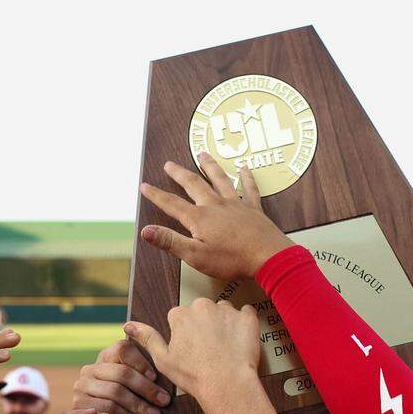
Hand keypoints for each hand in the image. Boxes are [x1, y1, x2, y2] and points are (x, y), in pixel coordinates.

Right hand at [73, 339, 169, 413]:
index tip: (156, 377)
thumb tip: (166, 364)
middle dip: (146, 388)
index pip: (122, 348)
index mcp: (105, 357)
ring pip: (116, 392)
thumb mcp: (136, 386)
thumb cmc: (128, 405)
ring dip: (139, 405)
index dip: (141, 362)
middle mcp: (90, 369)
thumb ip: (144, 373)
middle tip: (164, 401)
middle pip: (121, 373)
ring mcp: (82, 386)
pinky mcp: (79, 404)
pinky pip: (108, 408)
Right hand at [124, 298, 260, 403]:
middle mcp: (202, 306)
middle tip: (210, 349)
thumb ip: (147, 338)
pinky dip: (245, 325)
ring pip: (224, 311)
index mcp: (181, 315)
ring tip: (226, 347)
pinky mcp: (247, 317)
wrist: (227, 384)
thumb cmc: (194, 375)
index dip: (187, 334)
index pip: (181, 317)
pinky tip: (241, 342)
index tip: (193, 349)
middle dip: (206, 324)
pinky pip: (247, 314)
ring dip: (225, 323)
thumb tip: (128, 325)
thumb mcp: (163, 359)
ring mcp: (227, 310)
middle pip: (203, 310)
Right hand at [139, 153, 293, 281]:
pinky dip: (246, 177)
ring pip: (220, 179)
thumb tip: (146, 231)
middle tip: (169, 164)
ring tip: (202, 154)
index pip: (172, 203)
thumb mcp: (195, 255)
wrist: (267, 257)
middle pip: (193, 184)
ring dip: (209, 166)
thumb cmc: (232, 259)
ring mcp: (235, 204)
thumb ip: (170, 241)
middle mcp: (215, 205)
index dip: (156, 195)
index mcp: (199, 218)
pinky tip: (245, 168)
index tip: (144, 186)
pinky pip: (249, 188)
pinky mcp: (253, 209)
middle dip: (179, 173)